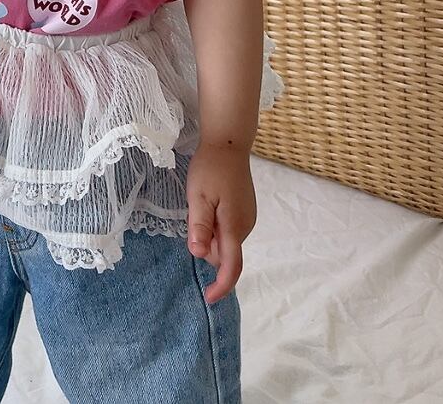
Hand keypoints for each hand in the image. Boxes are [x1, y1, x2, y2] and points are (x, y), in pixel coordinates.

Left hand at [185, 143, 256, 304]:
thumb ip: (200, 226)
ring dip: (211, 235)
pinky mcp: (245, 211)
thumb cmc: (210, 168)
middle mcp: (246, 227)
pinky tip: (210, 205)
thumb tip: (199, 254)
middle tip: (194, 216)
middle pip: (224, 254)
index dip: (221, 286)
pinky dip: (217, 227)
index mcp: (234, 226)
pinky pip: (229, 231)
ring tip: (201, 206)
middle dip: (207, 247)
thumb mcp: (198, 196)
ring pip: (226, 242)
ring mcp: (248, 219)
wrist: (229, 144)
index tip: (207, 298)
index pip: (231, 266)